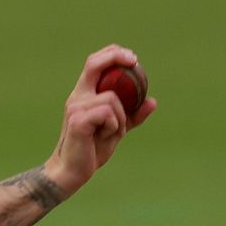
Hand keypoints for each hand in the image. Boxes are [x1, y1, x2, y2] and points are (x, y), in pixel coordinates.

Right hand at [44, 44, 156, 194]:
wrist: (72, 171)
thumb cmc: (92, 150)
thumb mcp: (116, 130)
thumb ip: (132, 116)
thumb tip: (153, 101)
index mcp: (83, 96)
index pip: (94, 65)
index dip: (112, 55)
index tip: (131, 57)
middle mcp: (77, 98)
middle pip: (94, 65)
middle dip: (115, 57)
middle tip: (134, 60)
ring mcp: (75, 108)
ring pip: (113, 98)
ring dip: (121, 118)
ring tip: (110, 133)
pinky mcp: (78, 120)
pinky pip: (109, 113)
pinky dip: (114, 126)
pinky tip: (102, 137)